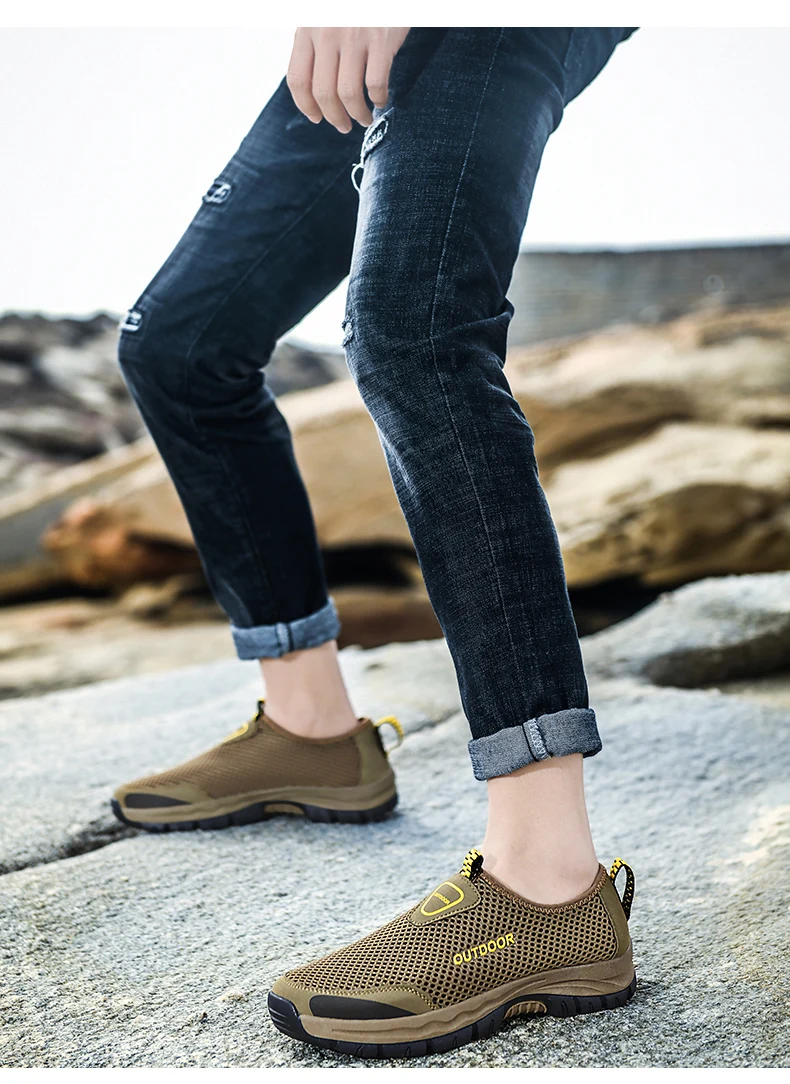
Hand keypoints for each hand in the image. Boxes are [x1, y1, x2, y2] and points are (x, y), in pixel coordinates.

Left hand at [287, 27, 409, 132]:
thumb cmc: (352, 6)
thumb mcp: (322, 17)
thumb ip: (315, 45)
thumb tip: (314, 91)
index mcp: (307, 29)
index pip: (297, 79)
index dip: (305, 106)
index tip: (317, 118)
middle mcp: (327, 33)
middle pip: (323, 92)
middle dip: (334, 117)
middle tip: (343, 125)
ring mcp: (354, 37)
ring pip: (348, 93)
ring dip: (357, 114)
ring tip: (363, 119)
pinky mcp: (381, 39)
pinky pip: (376, 83)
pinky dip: (379, 99)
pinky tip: (381, 100)